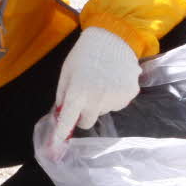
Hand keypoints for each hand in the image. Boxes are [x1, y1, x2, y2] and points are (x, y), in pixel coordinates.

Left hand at [50, 27, 142, 147]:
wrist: (113, 37)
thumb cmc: (84, 54)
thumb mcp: (67, 72)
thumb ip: (63, 96)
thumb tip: (62, 116)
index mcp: (77, 93)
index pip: (67, 122)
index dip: (60, 136)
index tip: (55, 148)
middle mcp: (96, 100)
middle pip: (87, 122)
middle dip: (84, 113)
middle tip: (85, 94)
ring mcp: (115, 99)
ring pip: (103, 111)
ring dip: (100, 101)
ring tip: (102, 79)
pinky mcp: (129, 95)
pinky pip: (117, 103)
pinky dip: (114, 95)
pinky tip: (114, 79)